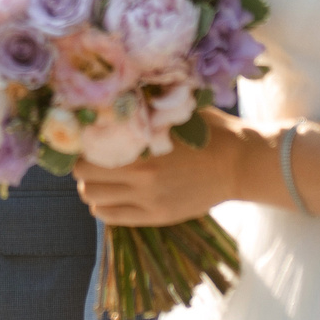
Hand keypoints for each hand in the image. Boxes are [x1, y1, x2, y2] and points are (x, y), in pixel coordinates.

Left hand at [76, 112, 258, 226]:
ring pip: (94, 200)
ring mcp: (147, 200)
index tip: (84, 139)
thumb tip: (110, 101)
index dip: (80, 144)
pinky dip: (104, 206)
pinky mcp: (156, 217)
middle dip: (83, 166)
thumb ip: (144, 109)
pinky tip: (113, 194)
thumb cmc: (209, 130)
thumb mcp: (175, 113)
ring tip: (103, 177)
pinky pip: (111, 217)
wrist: (240, 164)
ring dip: (92, 188)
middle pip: (84, 177)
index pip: (87, 151)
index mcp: (142, 146)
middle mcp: (140, 176)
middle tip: (92, 157)